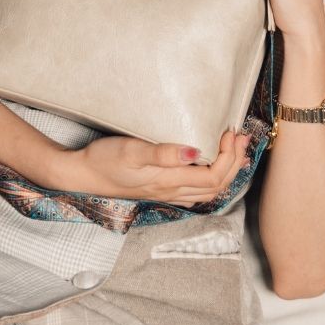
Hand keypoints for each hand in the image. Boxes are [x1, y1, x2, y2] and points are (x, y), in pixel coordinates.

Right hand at [60, 129, 249, 206]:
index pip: (214, 177)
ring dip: (227, 170)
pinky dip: (211, 177)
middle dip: (235, 162)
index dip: (229, 157)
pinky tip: (207, 164)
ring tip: (233, 149)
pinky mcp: (159, 189)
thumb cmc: (105, 160)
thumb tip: (195, 152)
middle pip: (217, 185)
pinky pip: (195, 190)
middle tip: (242, 137)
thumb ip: (163, 153)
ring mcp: (167, 193)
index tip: (230, 132)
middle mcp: (172, 191)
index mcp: (170, 181)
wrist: (82, 175)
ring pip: (208, 190)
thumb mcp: (132, 152)